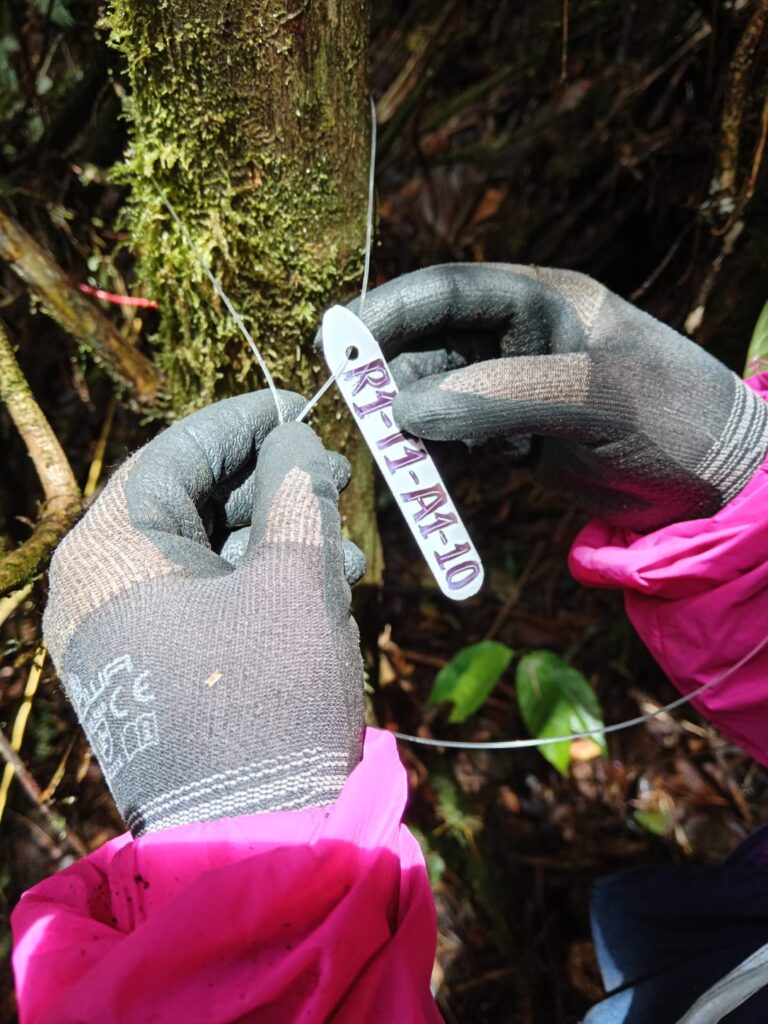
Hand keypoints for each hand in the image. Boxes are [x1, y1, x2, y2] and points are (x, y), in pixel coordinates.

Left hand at [43, 391, 364, 834]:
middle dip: (266, 485)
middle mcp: (95, 586)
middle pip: (187, 502)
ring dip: (271, 538)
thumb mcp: (296, 579)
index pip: (177, 454)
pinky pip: (198, 600)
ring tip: (340, 541)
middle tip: (330, 473)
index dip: (243, 422)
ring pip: (200, 553)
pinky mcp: (143, 670)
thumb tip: (298, 444)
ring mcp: (114, 633)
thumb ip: (298, 491)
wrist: (252, 836)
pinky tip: (316, 584)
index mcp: (110, 550)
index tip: (295, 405)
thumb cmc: (268, 699)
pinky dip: (254, 584)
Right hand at [342, 264, 767, 530]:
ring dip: (419, 422)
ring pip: (434, 394)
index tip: (336, 343)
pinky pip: (456, 433)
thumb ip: (500, 397)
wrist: (719, 483)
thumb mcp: (594, 398)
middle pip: (427, 343)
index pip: (447, 292)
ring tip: (422, 454)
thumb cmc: (674, 418)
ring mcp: (513, 385)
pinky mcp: (513, 430)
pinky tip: (476, 466)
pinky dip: (445, 451)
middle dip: (394, 379)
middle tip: (371, 421)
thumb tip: (403, 410)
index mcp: (542, 300)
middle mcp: (519, 335)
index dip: (387, 312)